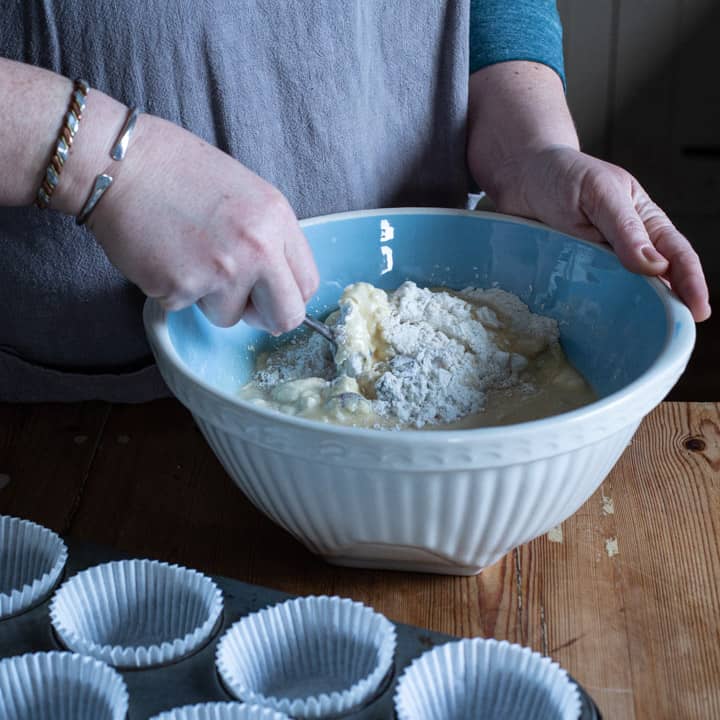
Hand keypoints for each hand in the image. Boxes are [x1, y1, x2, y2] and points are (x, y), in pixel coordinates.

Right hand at [87, 114, 317, 332]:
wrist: (117, 162)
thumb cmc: (177, 169)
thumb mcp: (246, 192)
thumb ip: (268, 238)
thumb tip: (276, 283)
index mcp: (277, 219)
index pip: (307, 284)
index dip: (288, 295)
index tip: (271, 295)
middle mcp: (257, 249)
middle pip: (285, 318)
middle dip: (265, 316)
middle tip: (241, 301)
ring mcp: (220, 272)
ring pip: (229, 317)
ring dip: (210, 299)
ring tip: (187, 256)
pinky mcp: (181, 289)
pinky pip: (187, 307)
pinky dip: (174, 289)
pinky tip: (163, 254)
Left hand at [489, 145, 710, 321]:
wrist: (520, 177)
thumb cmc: (563, 176)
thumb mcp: (598, 192)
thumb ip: (624, 227)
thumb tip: (656, 266)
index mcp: (644, 220)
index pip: (676, 253)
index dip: (691, 282)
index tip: (698, 310)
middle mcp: (625, 245)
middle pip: (654, 281)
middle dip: (668, 307)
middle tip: (674, 335)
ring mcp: (597, 262)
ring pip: (622, 292)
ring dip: (631, 312)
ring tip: (642, 337)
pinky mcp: (570, 273)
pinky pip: (587, 295)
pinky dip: (595, 310)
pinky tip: (597, 328)